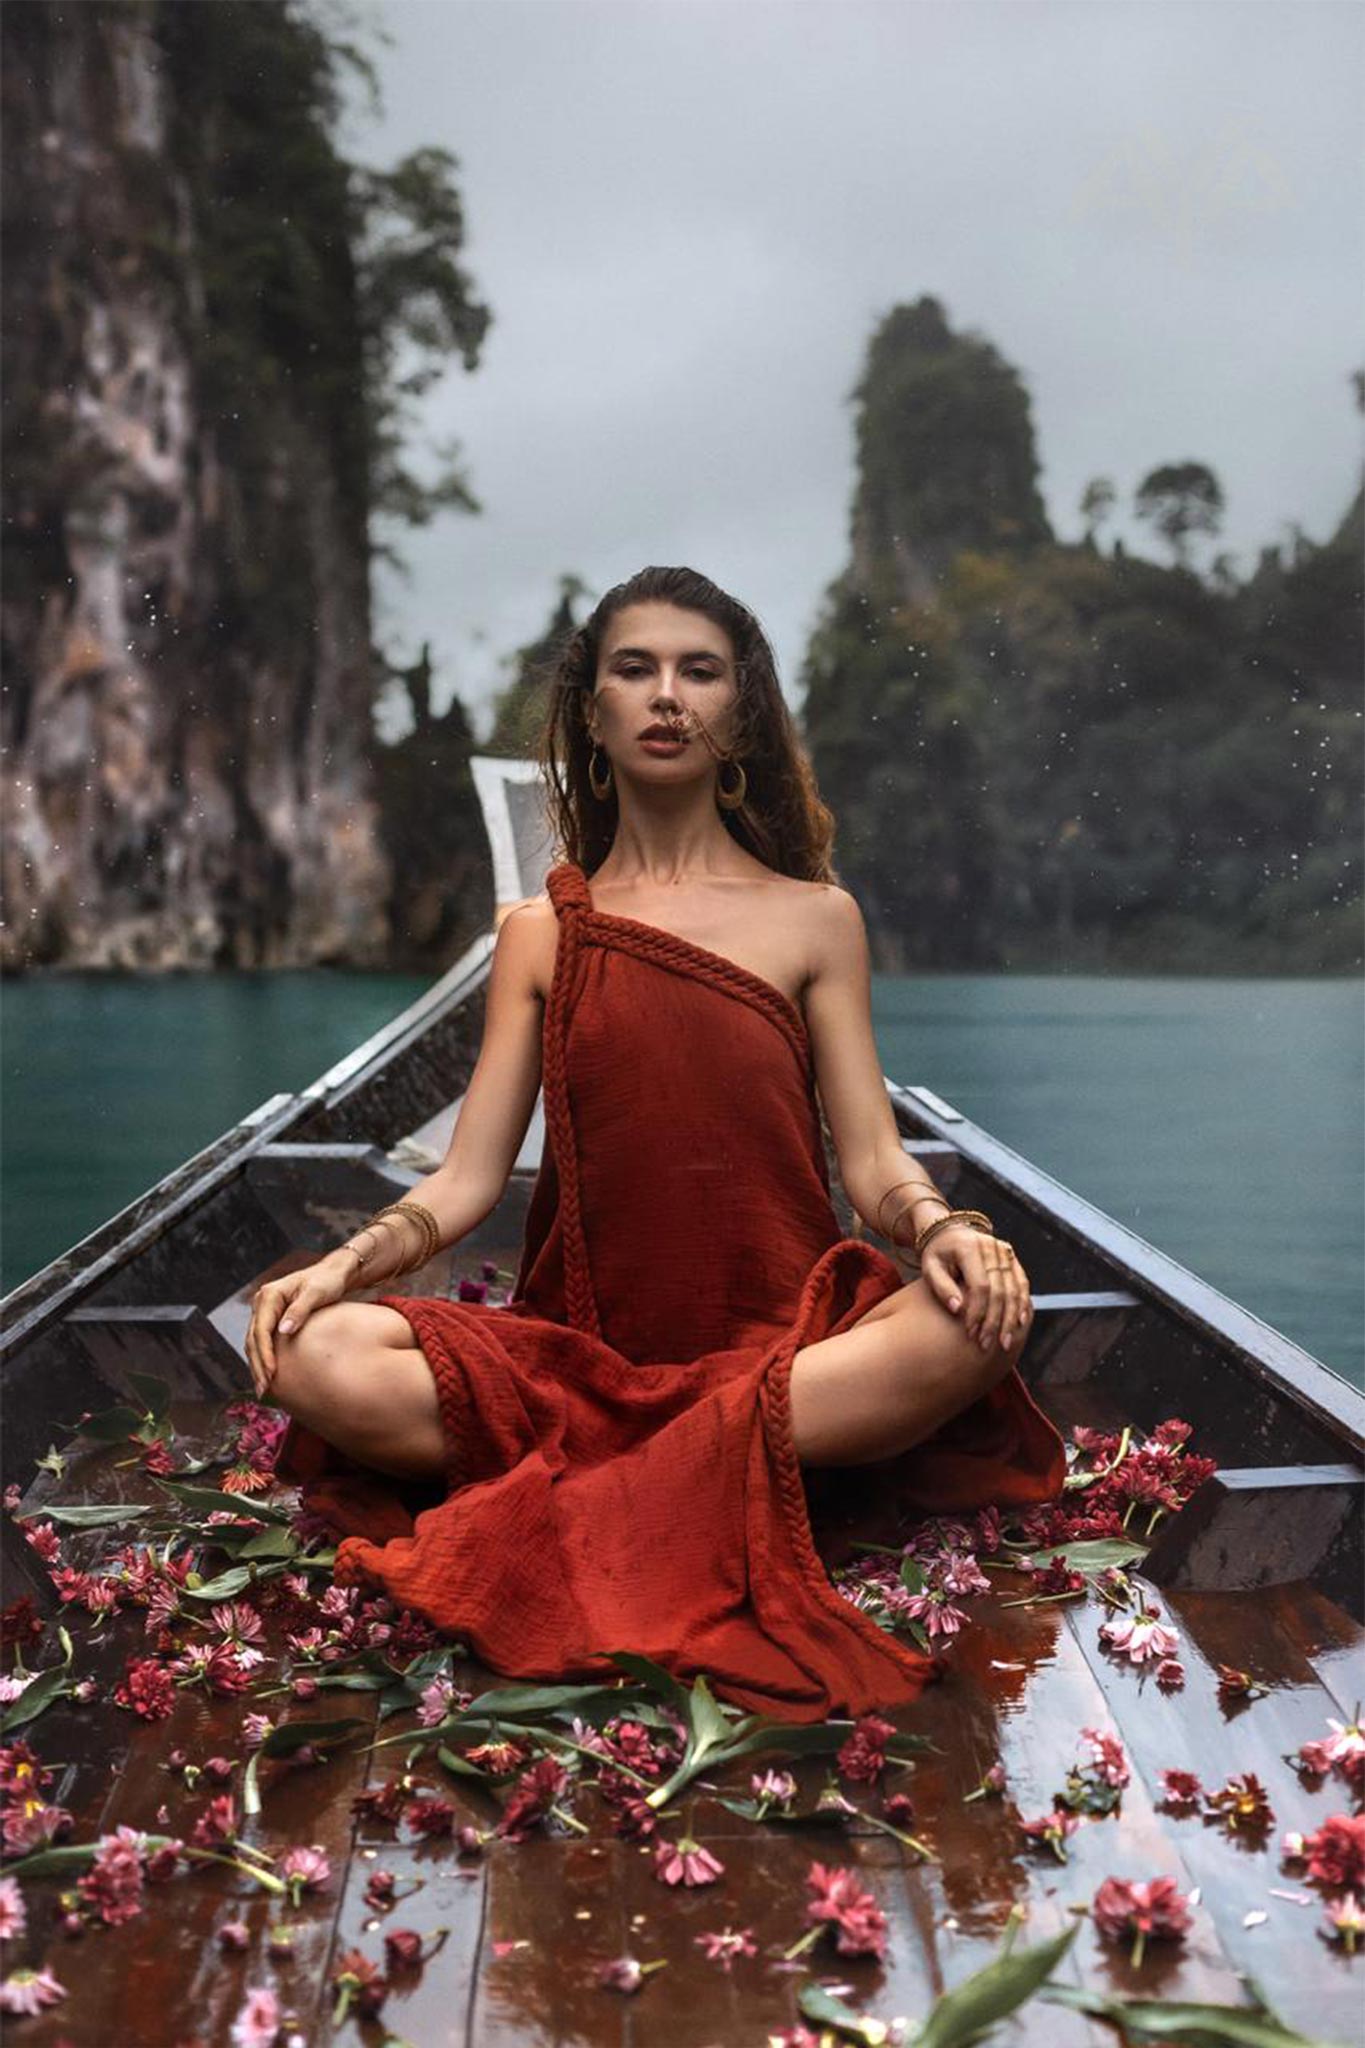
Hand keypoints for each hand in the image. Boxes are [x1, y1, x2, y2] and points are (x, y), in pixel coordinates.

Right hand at [245, 1255, 351, 1401]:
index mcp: (270, 1295)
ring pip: (254, 1342)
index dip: (264, 1354)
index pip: (261, 1330)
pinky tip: (267, 1375)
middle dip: (257, 1365)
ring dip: (257, 1365)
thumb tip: (283, 1331)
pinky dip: (263, 1358)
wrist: (333, 1273)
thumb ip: (300, 1310)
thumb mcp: (316, 1293)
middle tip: (263, 1389)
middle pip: (254, 1339)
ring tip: (263, 1389)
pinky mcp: (271, 1318)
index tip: (271, 1373)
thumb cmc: (327, 1281)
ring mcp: (265, 1310)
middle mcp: (262, 1302)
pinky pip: (262, 1341)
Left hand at [918, 1227, 1032, 1354]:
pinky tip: (1020, 1323)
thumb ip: (941, 1287)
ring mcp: (1004, 1251)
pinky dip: (1022, 1304)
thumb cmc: (937, 1255)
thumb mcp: (930, 1268)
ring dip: (1011, 1318)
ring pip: (1014, 1289)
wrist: (948, 1233)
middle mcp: (991, 1246)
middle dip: (994, 1320)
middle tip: (986, 1344)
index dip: (977, 1311)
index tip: (970, 1332)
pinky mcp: (1011, 1257)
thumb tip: (958, 1309)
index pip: (979, 1285)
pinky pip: (1022, 1282)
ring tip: (1004, 1342)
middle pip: (1000, 1290)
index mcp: (969, 1247)